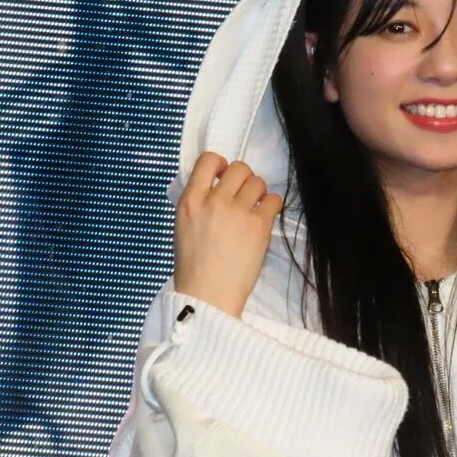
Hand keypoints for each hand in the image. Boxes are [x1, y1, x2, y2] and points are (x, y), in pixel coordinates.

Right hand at [173, 152, 283, 317]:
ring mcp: (237, 212)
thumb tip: (215, 186)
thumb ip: (198, 203)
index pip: (207, 160)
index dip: (220, 164)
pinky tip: (264, 218)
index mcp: (190, 201)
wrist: (208, 296)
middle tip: (242, 195)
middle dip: (243, 178)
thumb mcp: (182, 227)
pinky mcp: (258, 226)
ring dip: (258, 192)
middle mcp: (213, 201)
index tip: (223, 176)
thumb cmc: (194, 267)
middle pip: (239, 168)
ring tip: (253, 209)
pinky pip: (274, 200)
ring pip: (258, 181)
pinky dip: (272, 206)